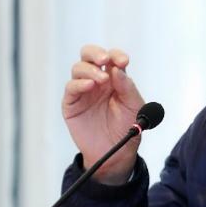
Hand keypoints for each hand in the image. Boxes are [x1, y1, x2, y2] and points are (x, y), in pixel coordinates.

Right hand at [62, 45, 144, 183]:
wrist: (117, 153)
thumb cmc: (127, 127)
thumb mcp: (134, 105)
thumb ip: (127, 86)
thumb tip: (117, 69)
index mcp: (113, 78)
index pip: (111, 58)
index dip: (116, 55)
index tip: (124, 62)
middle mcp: (96, 81)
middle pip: (88, 55)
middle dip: (95, 53)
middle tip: (105, 60)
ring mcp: (83, 91)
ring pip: (78, 69)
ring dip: (90, 70)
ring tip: (101, 80)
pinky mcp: (72, 104)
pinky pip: (71, 88)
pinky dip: (79, 84)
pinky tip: (90, 86)